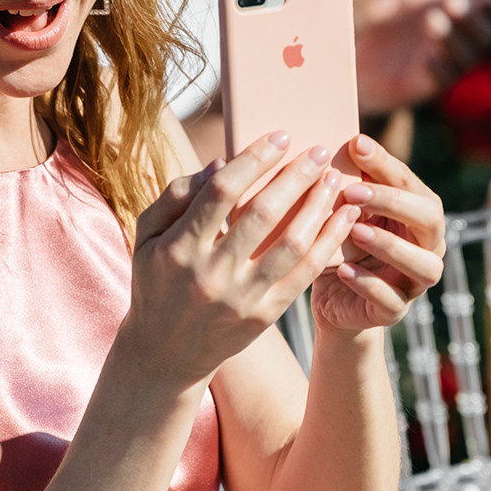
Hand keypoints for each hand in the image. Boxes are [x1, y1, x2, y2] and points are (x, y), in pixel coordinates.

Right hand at [125, 134, 364, 390]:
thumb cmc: (156, 281)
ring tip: (335, 178)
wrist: (164, 353)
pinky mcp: (265, 315)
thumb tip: (220, 163)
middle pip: (263, 215)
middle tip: (319, 150)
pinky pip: (305, 274)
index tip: (279, 136)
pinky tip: (343, 218)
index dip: (254, 160)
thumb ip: (176, 195)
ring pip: (291, 245)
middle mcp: (211, 273)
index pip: (222, 193)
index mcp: (180, 247)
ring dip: (319, 207)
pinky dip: (328, 242)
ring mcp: (241, 297)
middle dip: (296, 177)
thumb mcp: (146, 237)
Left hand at [302, 0, 490, 114]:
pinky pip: (441, 80)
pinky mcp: (424, 84)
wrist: (356, 53)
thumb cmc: (392, 9)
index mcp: (464, 8)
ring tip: (432, 22)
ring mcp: (445, 62)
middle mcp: (461, 37)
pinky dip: (438, 67)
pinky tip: (425, 56)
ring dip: (454, 40)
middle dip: (472, 19)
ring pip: (466, 57)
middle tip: (449, 3)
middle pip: (487, 33)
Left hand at [313, 134, 443, 333]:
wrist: (333, 298)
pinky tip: (344, 270)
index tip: (356, 144)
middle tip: (353, 192)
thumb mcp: (343, 211)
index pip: (411, 183)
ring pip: (423, 265)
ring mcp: (414, 282)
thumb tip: (334, 139)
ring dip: (390, 246)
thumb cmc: (340, 243)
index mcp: (417, 214)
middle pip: (430, 219)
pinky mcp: (394, 312)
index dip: (386, 165)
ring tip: (355, 231)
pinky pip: (391, 301)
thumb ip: (347, 181)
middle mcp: (427, 247)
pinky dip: (369, 285)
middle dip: (394, 203)